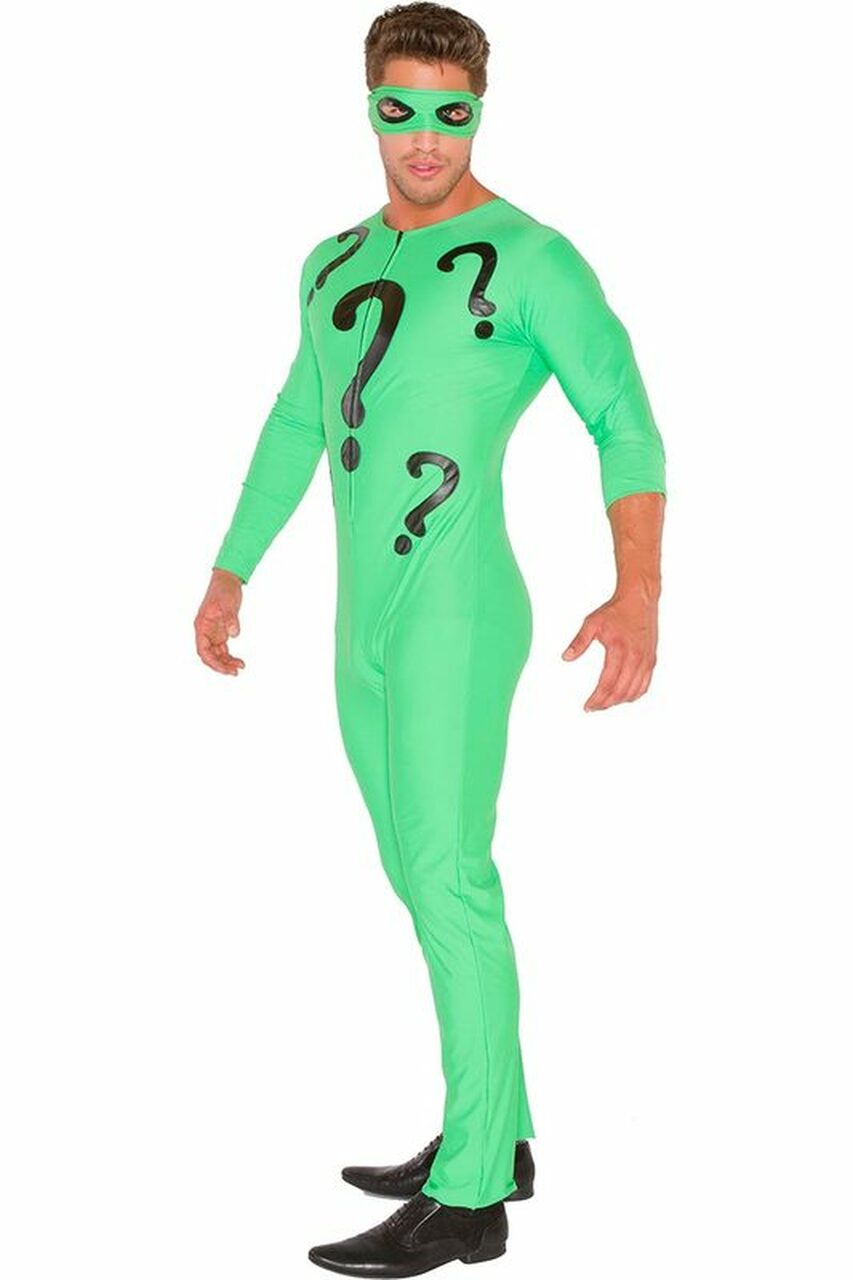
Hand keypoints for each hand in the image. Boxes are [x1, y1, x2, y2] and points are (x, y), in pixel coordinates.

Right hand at [195, 569, 245, 675]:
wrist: (227, 580)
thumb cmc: (224, 590)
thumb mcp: (228, 603)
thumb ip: (230, 618)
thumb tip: (234, 634)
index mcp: (202, 626)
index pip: (202, 650)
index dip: (212, 662)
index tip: (224, 668)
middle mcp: (205, 632)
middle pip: (209, 655)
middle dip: (220, 665)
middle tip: (234, 672)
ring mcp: (213, 633)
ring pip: (217, 654)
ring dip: (226, 663)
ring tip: (240, 667)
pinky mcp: (221, 632)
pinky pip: (223, 649)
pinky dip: (230, 656)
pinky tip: (240, 661)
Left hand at [562, 586, 658, 710]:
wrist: (639, 600)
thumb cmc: (616, 611)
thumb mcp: (592, 623)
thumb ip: (579, 642)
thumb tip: (566, 658)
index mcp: (619, 650)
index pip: (607, 683)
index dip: (597, 698)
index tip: (587, 706)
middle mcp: (635, 658)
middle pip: (620, 692)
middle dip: (606, 704)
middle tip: (593, 707)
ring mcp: (645, 660)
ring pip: (634, 691)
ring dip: (619, 701)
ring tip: (605, 704)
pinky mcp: (651, 660)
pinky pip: (645, 685)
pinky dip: (634, 695)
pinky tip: (623, 697)